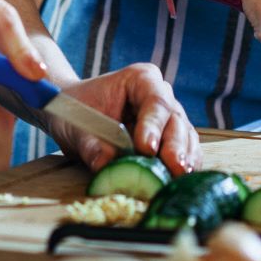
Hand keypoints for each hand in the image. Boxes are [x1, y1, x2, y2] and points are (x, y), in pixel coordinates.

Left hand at [51, 63, 200, 174]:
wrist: (76, 117)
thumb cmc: (76, 112)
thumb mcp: (76, 126)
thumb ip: (90, 144)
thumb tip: (104, 165)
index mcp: (140, 80)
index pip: (154, 100)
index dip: (154, 124)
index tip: (147, 148)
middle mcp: (161, 95)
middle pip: (175, 119)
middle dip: (175, 146)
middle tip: (173, 167)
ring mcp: (168, 118)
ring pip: (184, 136)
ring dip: (184, 158)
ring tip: (179, 177)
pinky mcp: (170, 140)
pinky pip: (183, 151)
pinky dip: (183, 166)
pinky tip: (179, 180)